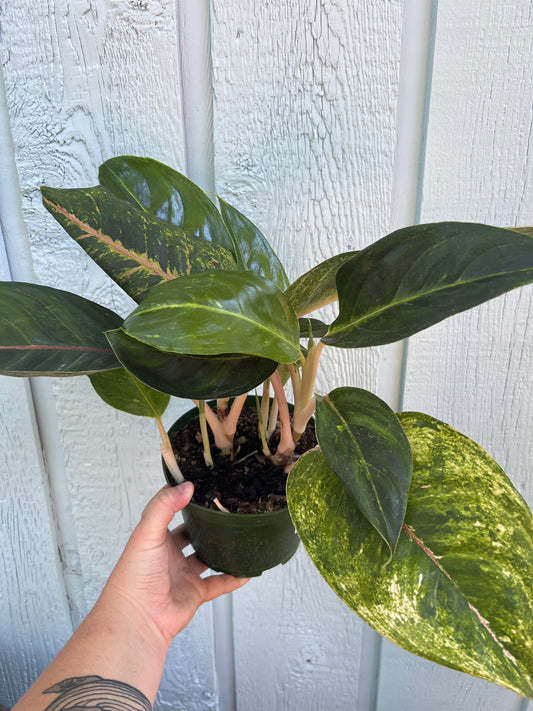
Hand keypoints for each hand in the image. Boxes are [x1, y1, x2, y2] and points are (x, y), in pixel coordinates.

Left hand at [99, 482, 248, 647]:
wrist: (139, 620)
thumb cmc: (133, 578)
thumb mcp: (147, 533)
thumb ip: (164, 506)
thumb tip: (185, 486)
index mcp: (155, 538)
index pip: (170, 511)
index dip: (183, 498)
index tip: (200, 485)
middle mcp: (169, 555)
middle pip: (190, 534)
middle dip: (204, 524)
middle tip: (223, 509)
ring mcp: (183, 574)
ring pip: (206, 558)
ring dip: (219, 549)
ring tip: (236, 535)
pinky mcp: (195, 593)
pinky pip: (218, 583)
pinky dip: (233, 577)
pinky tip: (245, 570)